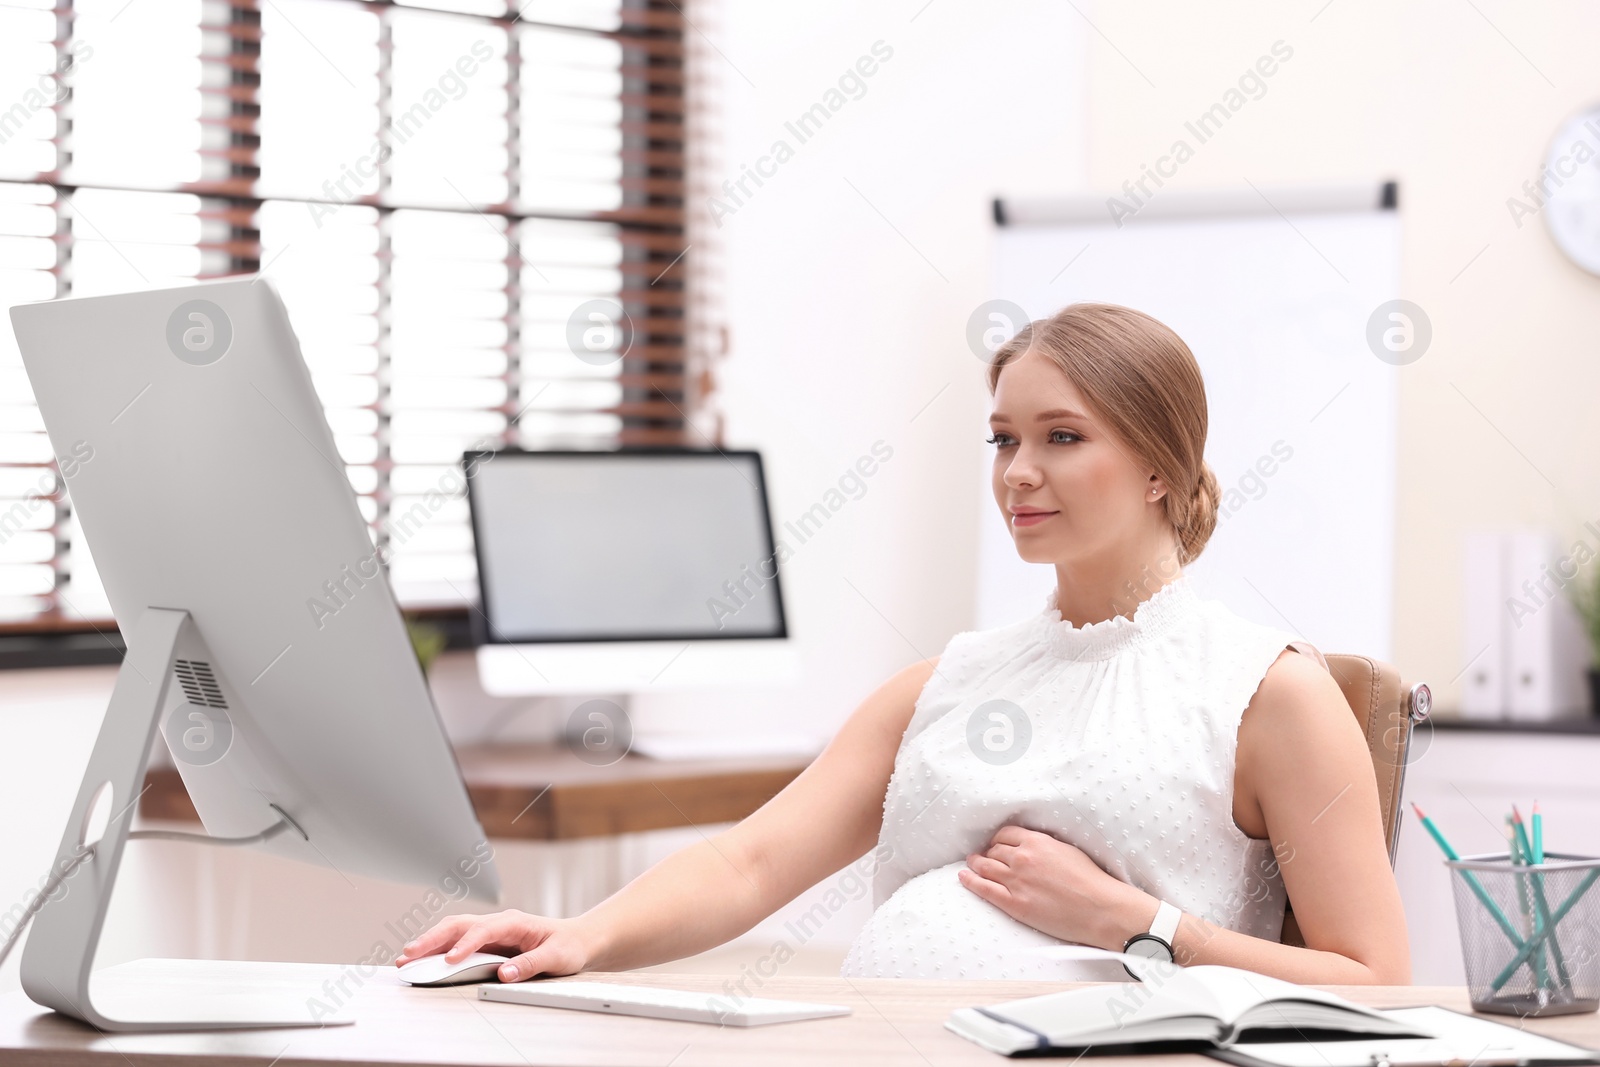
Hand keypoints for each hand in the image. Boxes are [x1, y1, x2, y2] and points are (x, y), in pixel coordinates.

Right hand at [394, 909, 589, 982]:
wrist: (577, 939)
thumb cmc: (568, 946)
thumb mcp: (556, 957)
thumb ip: (530, 964)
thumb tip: (504, 975)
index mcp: (514, 922)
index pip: (483, 930)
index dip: (465, 945)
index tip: (450, 960)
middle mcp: (498, 923)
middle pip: (459, 925)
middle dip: (432, 939)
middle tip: (410, 954)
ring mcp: (491, 931)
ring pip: (454, 930)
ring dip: (430, 942)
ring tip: (407, 957)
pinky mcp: (487, 942)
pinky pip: (457, 941)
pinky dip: (438, 948)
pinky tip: (423, 958)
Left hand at [958, 825, 1154, 949]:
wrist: (1100, 908)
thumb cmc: (1091, 880)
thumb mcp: (1067, 850)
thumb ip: (1044, 845)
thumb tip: (1031, 845)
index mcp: (1037, 842)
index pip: (1005, 834)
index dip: (998, 840)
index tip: (996, 844)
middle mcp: (1022, 858)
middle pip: (993, 850)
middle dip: (987, 852)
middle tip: (983, 856)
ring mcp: (1016, 881)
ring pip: (986, 867)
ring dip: (976, 864)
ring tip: (971, 864)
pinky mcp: (1014, 903)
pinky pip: (984, 889)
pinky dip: (971, 881)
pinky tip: (964, 876)